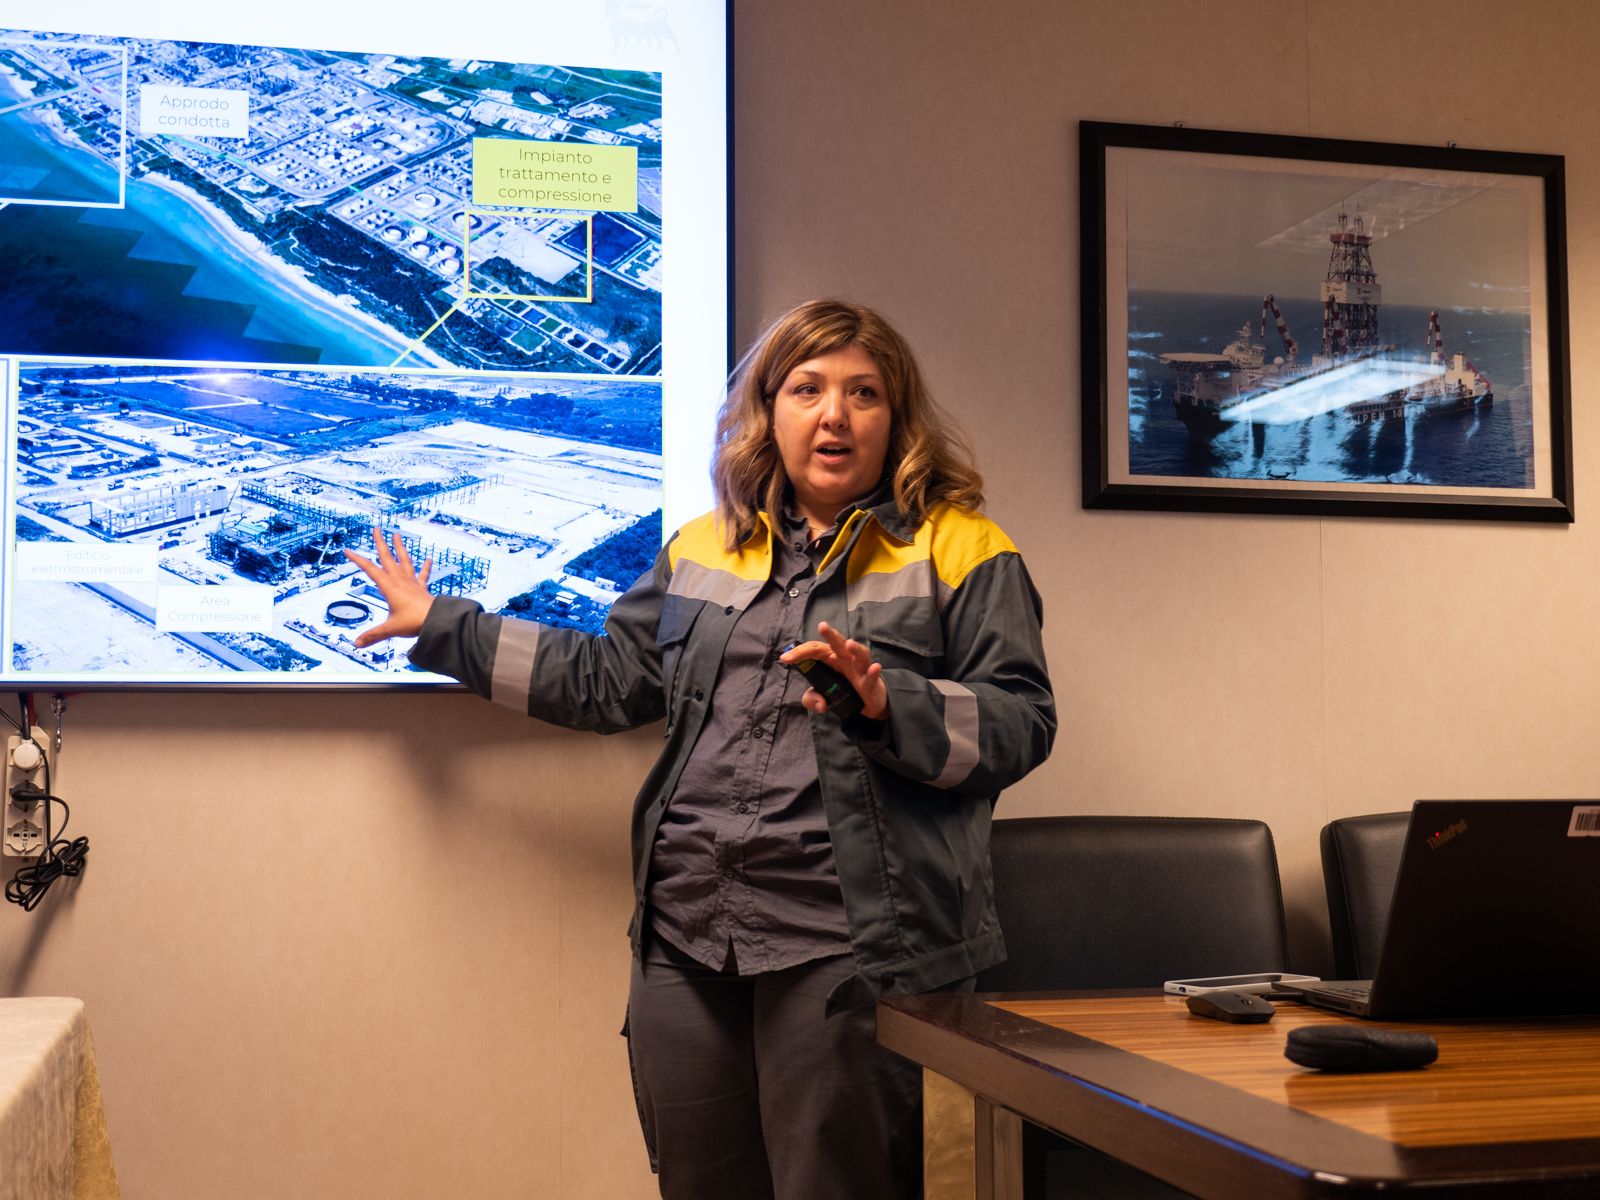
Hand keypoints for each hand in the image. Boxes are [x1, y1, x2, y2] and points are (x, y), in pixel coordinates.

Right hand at [343, 527, 435, 647]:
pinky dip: (425, 567)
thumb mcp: (390, 629)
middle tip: (377, 528)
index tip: (348, 550)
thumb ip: (373, 635)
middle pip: (388, 558)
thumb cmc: (415, 622)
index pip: (370, 570)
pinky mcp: (422, 589)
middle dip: (381, 543)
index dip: (358, 559)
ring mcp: (412, 583)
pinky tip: (429, 558)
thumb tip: (356, 643)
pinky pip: (423, 575)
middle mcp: (401, 581)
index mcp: (390, 587)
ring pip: (405, 561)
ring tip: (397, 534)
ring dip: (400, 548)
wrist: (438, 621)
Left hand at [779, 620, 888, 719]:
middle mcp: (845, 659)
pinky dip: (873, 672)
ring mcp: (860, 669)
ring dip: (856, 649)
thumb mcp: (821, 697)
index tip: (785, 658)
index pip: (814, 649)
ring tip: (849, 644)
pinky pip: (872, 676)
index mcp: (830, 658)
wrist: (866, 703)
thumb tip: (820, 704)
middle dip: (830, 634)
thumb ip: (812, 699)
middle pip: (838, 644)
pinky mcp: (871, 682)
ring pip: (860, 655)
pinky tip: (875, 668)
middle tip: (822, 626)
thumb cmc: (843, 691)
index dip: (800, 652)